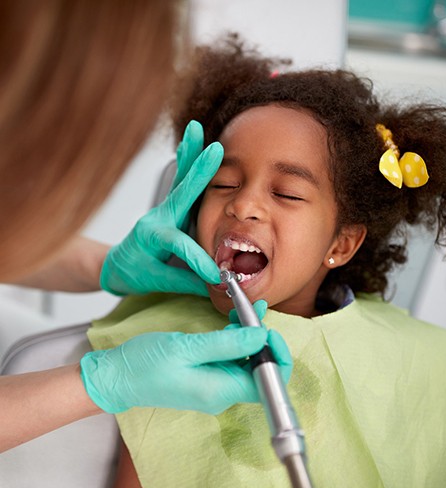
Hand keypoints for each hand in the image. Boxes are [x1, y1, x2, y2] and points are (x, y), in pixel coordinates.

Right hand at [80, 326, 290, 414]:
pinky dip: (236, 339)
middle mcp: (223, 393)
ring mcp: (215, 386)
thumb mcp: (187, 347)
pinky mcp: (208, 376)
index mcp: (220, 390)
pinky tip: (233, 320)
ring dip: (249, 336)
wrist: (117, 377)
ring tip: (244, 309)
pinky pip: (231, 358)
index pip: (269, 382)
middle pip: (261, 369)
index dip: (276, 355)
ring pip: (247, 361)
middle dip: (263, 339)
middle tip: (254, 312)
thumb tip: (262, 336)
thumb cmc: (145, 364)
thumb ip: (228, 343)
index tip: (266, 329)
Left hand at [100, 121, 222, 296]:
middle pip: (181, 193)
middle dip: (198, 171)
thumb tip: (216, 286)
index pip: (180, 246)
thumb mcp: (156, 282)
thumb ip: (187, 282)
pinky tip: (192, 143)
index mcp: (152, 238)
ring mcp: (164, 210)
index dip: (199, 261)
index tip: (216, 276)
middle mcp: (157, 218)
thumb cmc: (133, 272)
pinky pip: (182, 183)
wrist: (116, 264)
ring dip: (190, 155)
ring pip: (181, 180)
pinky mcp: (171, 208)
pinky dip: (188, 161)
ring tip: (194, 130)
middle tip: (214, 149)